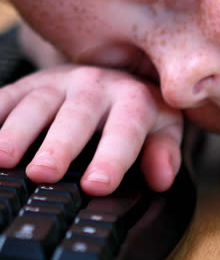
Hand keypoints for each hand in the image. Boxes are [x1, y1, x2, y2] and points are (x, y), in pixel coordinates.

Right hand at [0, 64, 182, 194]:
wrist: (109, 74)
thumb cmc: (134, 111)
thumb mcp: (161, 127)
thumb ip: (163, 151)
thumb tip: (161, 178)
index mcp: (131, 99)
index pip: (125, 127)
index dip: (112, 156)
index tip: (97, 185)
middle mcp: (93, 86)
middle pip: (76, 114)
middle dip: (59, 144)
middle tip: (42, 174)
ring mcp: (57, 82)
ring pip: (36, 104)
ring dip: (17, 131)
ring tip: (3, 159)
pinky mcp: (29, 84)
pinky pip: (7, 97)